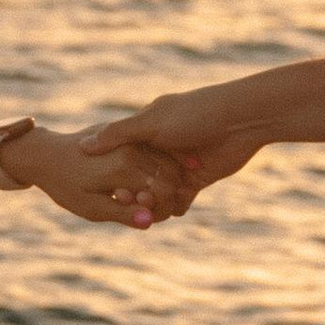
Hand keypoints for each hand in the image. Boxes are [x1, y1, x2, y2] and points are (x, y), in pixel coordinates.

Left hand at [8, 128, 192, 229]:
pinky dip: (160, 168)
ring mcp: (131, 138)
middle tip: (161, 209)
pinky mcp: (129, 134)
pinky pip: (155, 152)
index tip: (155, 217)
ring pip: (167, 162)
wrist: (46, 154)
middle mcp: (132, 148)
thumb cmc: (65, 186)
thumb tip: (149, 222)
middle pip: (170, 175)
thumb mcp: (91, 208)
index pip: (165, 191)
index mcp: (124, 167)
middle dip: (171, 195)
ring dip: (168, 180)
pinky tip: (150, 182)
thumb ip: (122, 214)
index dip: (166, 208)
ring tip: (154, 197)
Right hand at [81, 88, 263, 192]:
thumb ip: (117, 135)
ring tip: (151, 208)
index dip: (115, 175)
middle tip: (132, 201)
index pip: (122, 158)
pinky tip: (170, 211)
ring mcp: (179, 166)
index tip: (114, 188)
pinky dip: (175, 206)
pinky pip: (180, 199)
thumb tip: (82, 146)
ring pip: (158, 192)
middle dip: (135, 192)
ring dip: (154, 202)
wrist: (242, 120)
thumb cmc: (195, 114)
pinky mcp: (198, 180)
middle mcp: (161, 149)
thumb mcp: (150, 122)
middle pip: (139, 179)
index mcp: (146, 130)